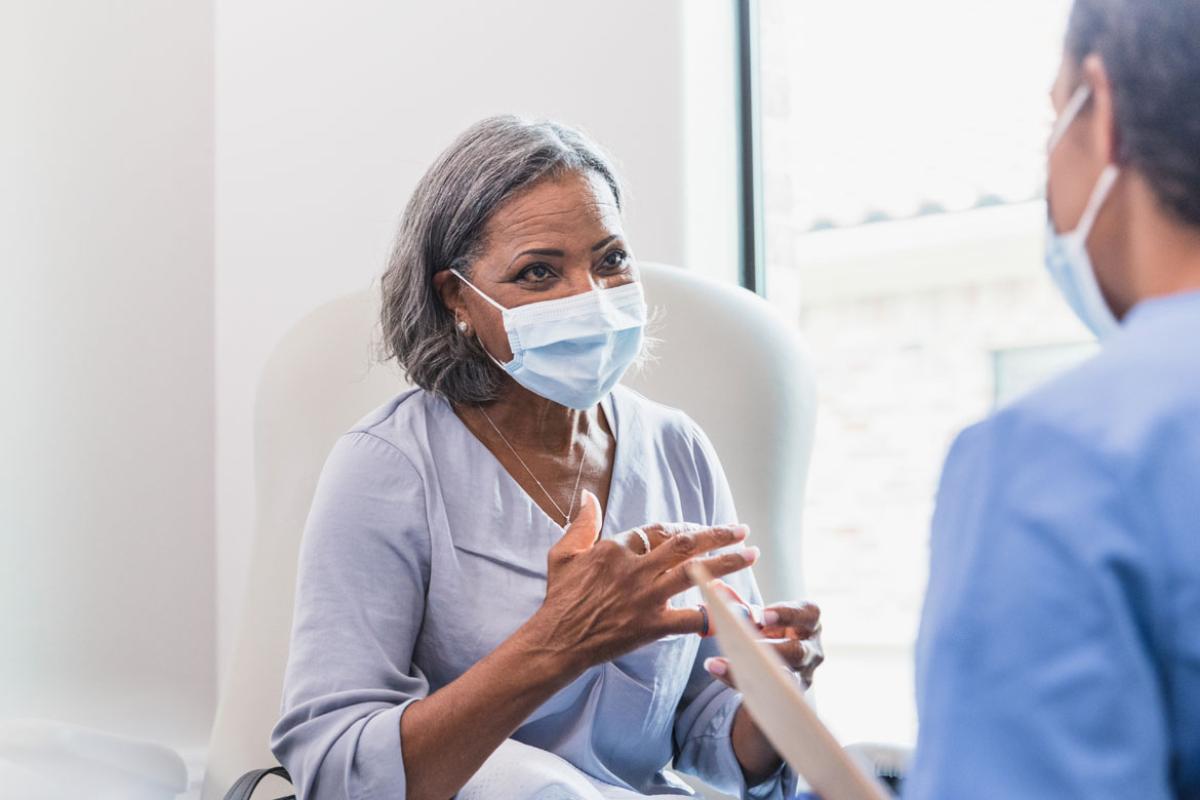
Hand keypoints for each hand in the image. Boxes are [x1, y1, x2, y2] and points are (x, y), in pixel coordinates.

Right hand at [521, 490, 759, 672]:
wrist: (558, 640)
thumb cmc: (560, 598)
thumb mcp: (565, 554)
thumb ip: (582, 523)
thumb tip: (589, 496)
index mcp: (616, 548)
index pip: (660, 530)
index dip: (684, 527)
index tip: (700, 529)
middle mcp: (636, 569)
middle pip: (685, 544)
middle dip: (717, 535)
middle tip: (742, 530)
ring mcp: (646, 597)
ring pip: (695, 573)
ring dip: (727, 562)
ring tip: (751, 555)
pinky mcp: (652, 625)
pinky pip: (690, 618)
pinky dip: (714, 614)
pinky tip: (736, 610)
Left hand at [703, 584, 823, 688]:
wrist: (774, 668)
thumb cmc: (768, 634)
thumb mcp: (758, 619)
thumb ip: (739, 604)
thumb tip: (716, 588)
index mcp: (808, 624)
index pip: (808, 615)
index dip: (787, 614)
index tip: (763, 616)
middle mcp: (810, 651)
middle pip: (797, 651)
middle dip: (770, 648)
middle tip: (743, 643)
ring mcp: (801, 677)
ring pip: (780, 677)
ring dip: (747, 669)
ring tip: (717, 662)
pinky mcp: (784, 694)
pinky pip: (763, 689)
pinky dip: (736, 679)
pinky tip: (717, 669)